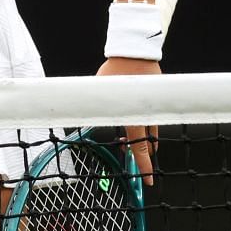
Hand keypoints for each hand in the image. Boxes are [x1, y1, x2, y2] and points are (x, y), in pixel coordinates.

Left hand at [97, 56, 159, 186]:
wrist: (134, 50)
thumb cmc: (115, 70)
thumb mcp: (98, 92)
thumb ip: (92, 108)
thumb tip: (75, 116)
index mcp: (134, 115)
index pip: (140, 147)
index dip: (144, 166)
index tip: (147, 180)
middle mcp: (147, 114)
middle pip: (147, 142)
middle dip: (140, 154)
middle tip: (131, 159)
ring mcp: (153, 107)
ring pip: (150, 131)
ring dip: (141, 139)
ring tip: (128, 143)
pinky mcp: (154, 99)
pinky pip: (151, 118)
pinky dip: (144, 125)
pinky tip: (132, 122)